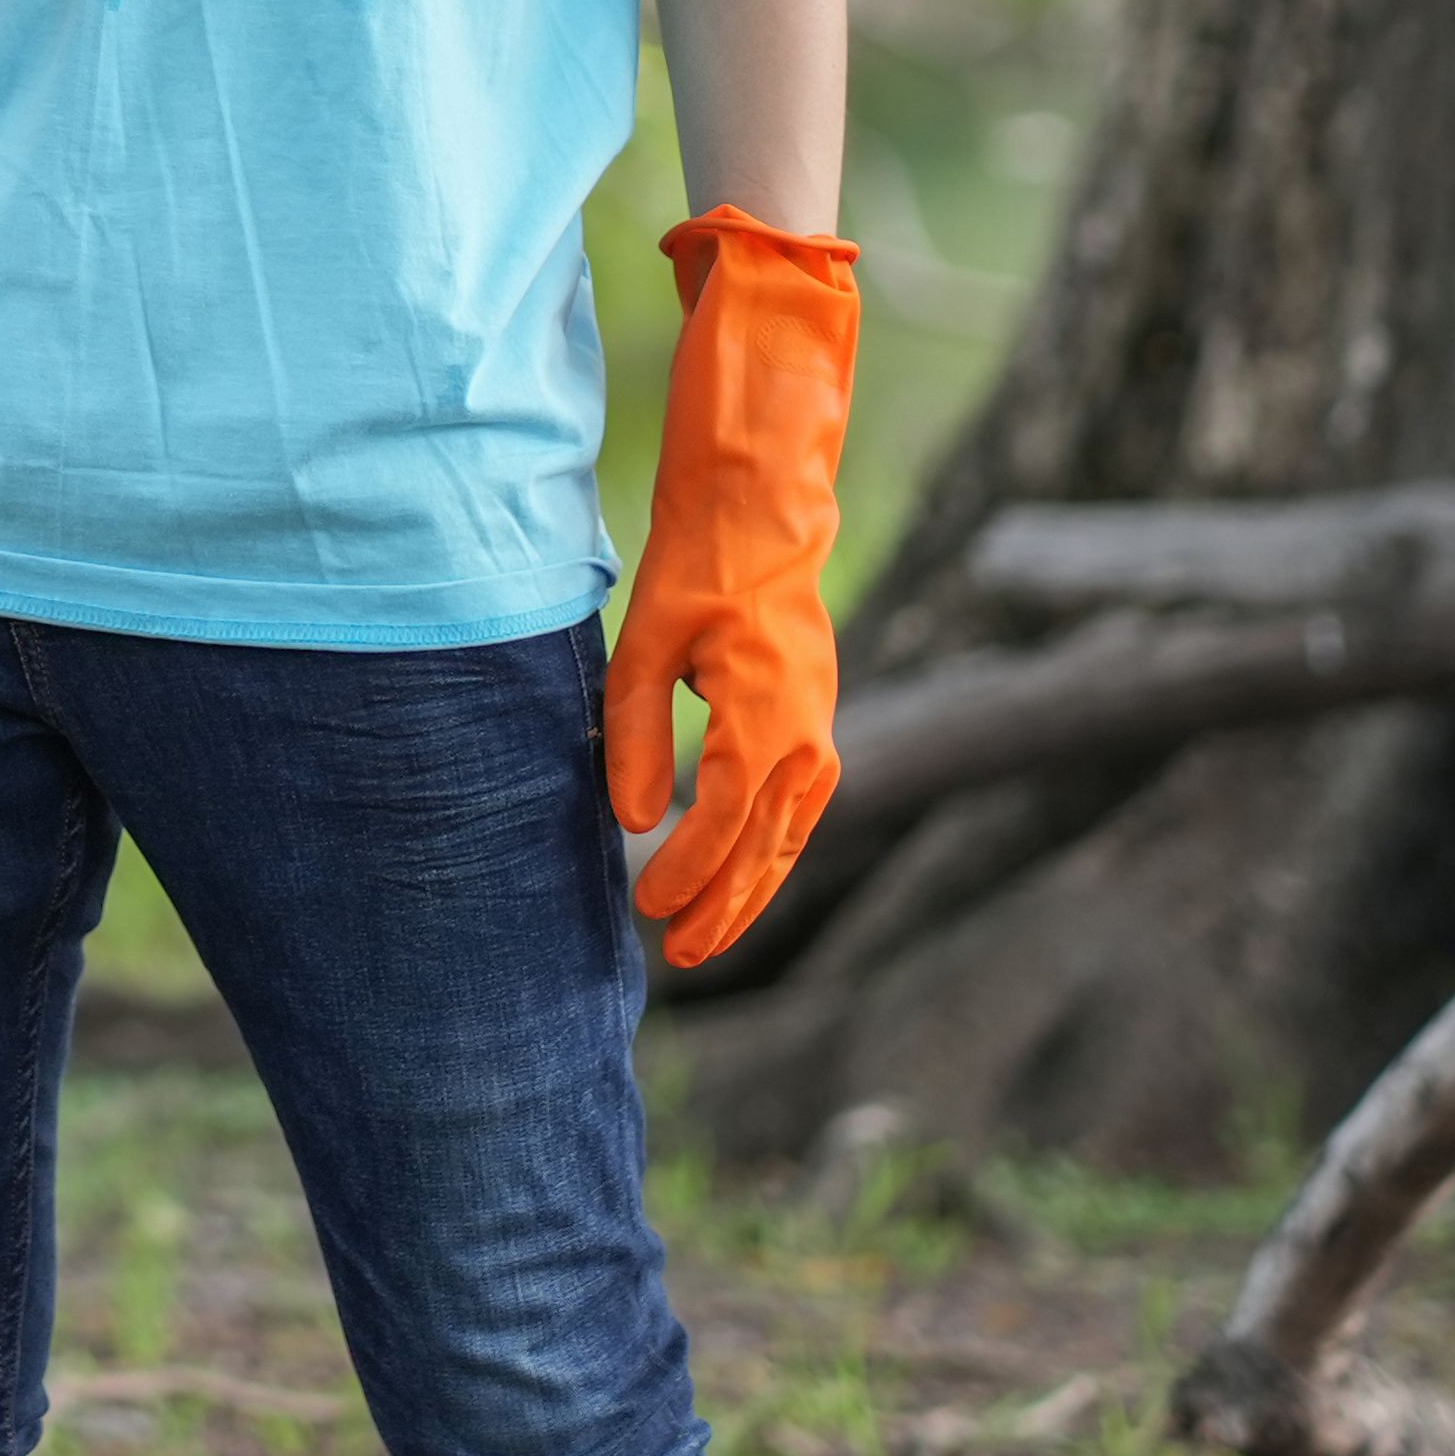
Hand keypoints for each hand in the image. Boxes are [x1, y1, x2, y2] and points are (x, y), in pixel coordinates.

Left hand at [606, 205, 862, 967]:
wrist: (764, 499)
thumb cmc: (698, 563)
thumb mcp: (647, 644)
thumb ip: (637, 736)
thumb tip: (636, 824)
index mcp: (767, 716)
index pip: (727, 824)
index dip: (688, 875)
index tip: (646, 910)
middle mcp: (806, 732)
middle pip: (769, 848)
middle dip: (725, 906)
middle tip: (677, 956)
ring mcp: (819, 724)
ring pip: (790, 833)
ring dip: (751, 885)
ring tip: (705, 932)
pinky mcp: (815, 713)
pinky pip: (798, 803)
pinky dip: (770, 845)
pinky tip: (740, 867)